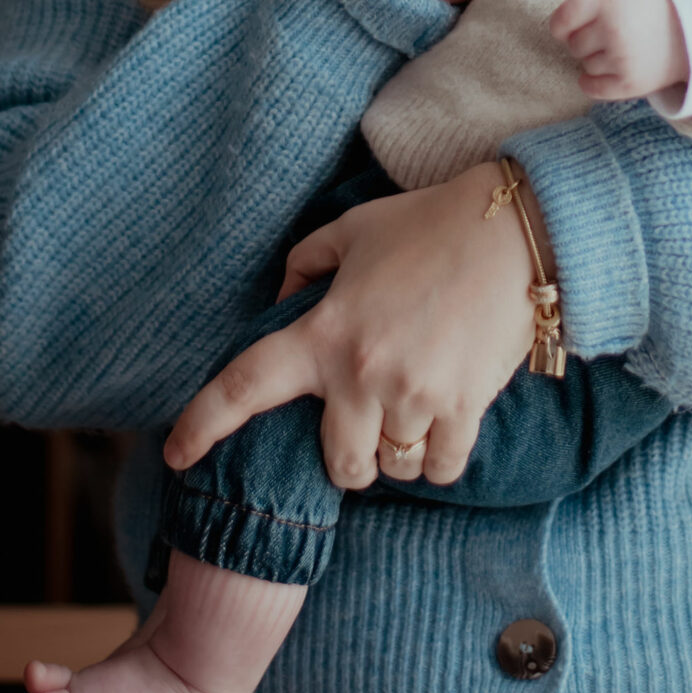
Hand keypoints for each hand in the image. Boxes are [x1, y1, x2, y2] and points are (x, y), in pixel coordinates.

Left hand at [162, 162, 550, 490]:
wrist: (516, 230)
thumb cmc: (432, 223)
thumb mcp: (355, 229)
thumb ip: (305, 264)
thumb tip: (281, 304)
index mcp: (325, 331)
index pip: (245, 386)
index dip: (202, 425)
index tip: (176, 455)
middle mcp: (362, 375)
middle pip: (339, 464)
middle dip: (349, 458)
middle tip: (366, 429)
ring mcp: (414, 397)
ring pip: (391, 469)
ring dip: (397, 454)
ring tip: (413, 417)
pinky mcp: (464, 409)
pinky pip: (440, 468)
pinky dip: (439, 460)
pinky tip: (446, 428)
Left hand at [550, 0, 690, 102]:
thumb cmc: (651, 9)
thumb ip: (591, 8)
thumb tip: (558, 34)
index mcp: (608, 2)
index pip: (563, 18)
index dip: (560, 26)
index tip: (566, 29)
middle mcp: (612, 29)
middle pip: (575, 45)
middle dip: (586, 42)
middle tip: (608, 36)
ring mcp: (621, 58)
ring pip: (586, 66)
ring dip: (596, 60)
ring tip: (621, 50)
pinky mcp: (630, 83)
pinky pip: (592, 89)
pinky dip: (590, 83)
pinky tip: (598, 76)